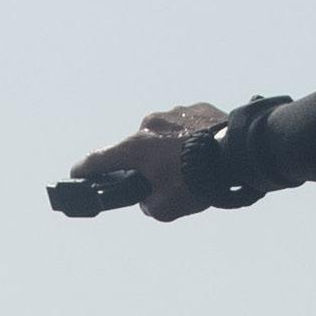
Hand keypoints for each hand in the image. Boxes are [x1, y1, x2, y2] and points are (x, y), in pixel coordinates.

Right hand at [72, 104, 224, 221]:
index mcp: (136, 147)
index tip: (76, 174)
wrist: (239, 153)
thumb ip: (149, 205)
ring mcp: (175, 112)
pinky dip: (192, 139)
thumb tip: (150, 199)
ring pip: (165, 136)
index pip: (99, 160)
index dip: (85, 170)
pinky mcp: (198, 108)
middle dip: (148, 164)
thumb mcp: (167, 207)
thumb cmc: (199, 179)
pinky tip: (207, 153)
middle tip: (166, 181)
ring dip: (172, 150)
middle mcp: (150, 124)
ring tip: (194, 167)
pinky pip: (188, 126)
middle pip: (139, 149)